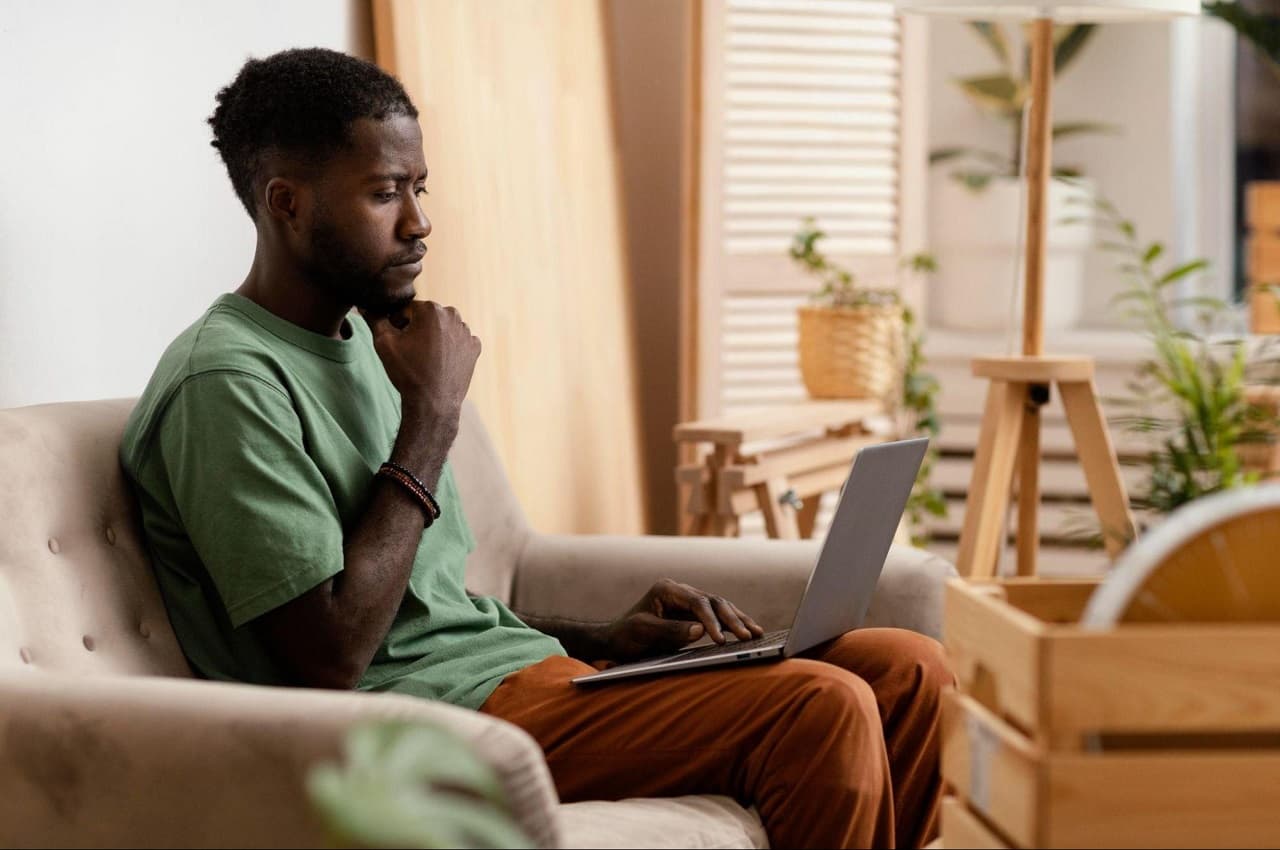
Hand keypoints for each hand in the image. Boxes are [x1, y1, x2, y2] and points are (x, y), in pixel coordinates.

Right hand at [363, 301, 480, 422]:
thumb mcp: (383, 343)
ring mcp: (466, 332)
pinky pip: (457, 341)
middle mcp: (452, 315)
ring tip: (424, 358)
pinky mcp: (474, 347)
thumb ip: (374, 318)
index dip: (396, 324)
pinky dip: (449, 348)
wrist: (433, 403)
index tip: (396, 341)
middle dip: (416, 329)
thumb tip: (366, 306)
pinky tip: (439, 362)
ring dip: (433, 337)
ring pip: (442, 328)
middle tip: (410, 351)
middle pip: (426, 317)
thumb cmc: (408, 372)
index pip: (406, 309)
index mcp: (431, 309)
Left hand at [602, 579, 764, 661]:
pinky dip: (732, 624)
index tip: (720, 639)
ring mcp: (687, 601)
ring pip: (720, 607)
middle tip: (748, 636)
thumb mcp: (643, 632)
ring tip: (756, 633)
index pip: (697, 601)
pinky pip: (717, 616)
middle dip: (732, 619)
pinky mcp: (692, 614)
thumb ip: (670, 630)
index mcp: (667, 589)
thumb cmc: (626, 635)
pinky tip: (748, 631)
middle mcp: (680, 591)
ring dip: (738, 620)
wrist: (616, 640)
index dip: (711, 620)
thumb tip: (700, 630)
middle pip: (713, 601)